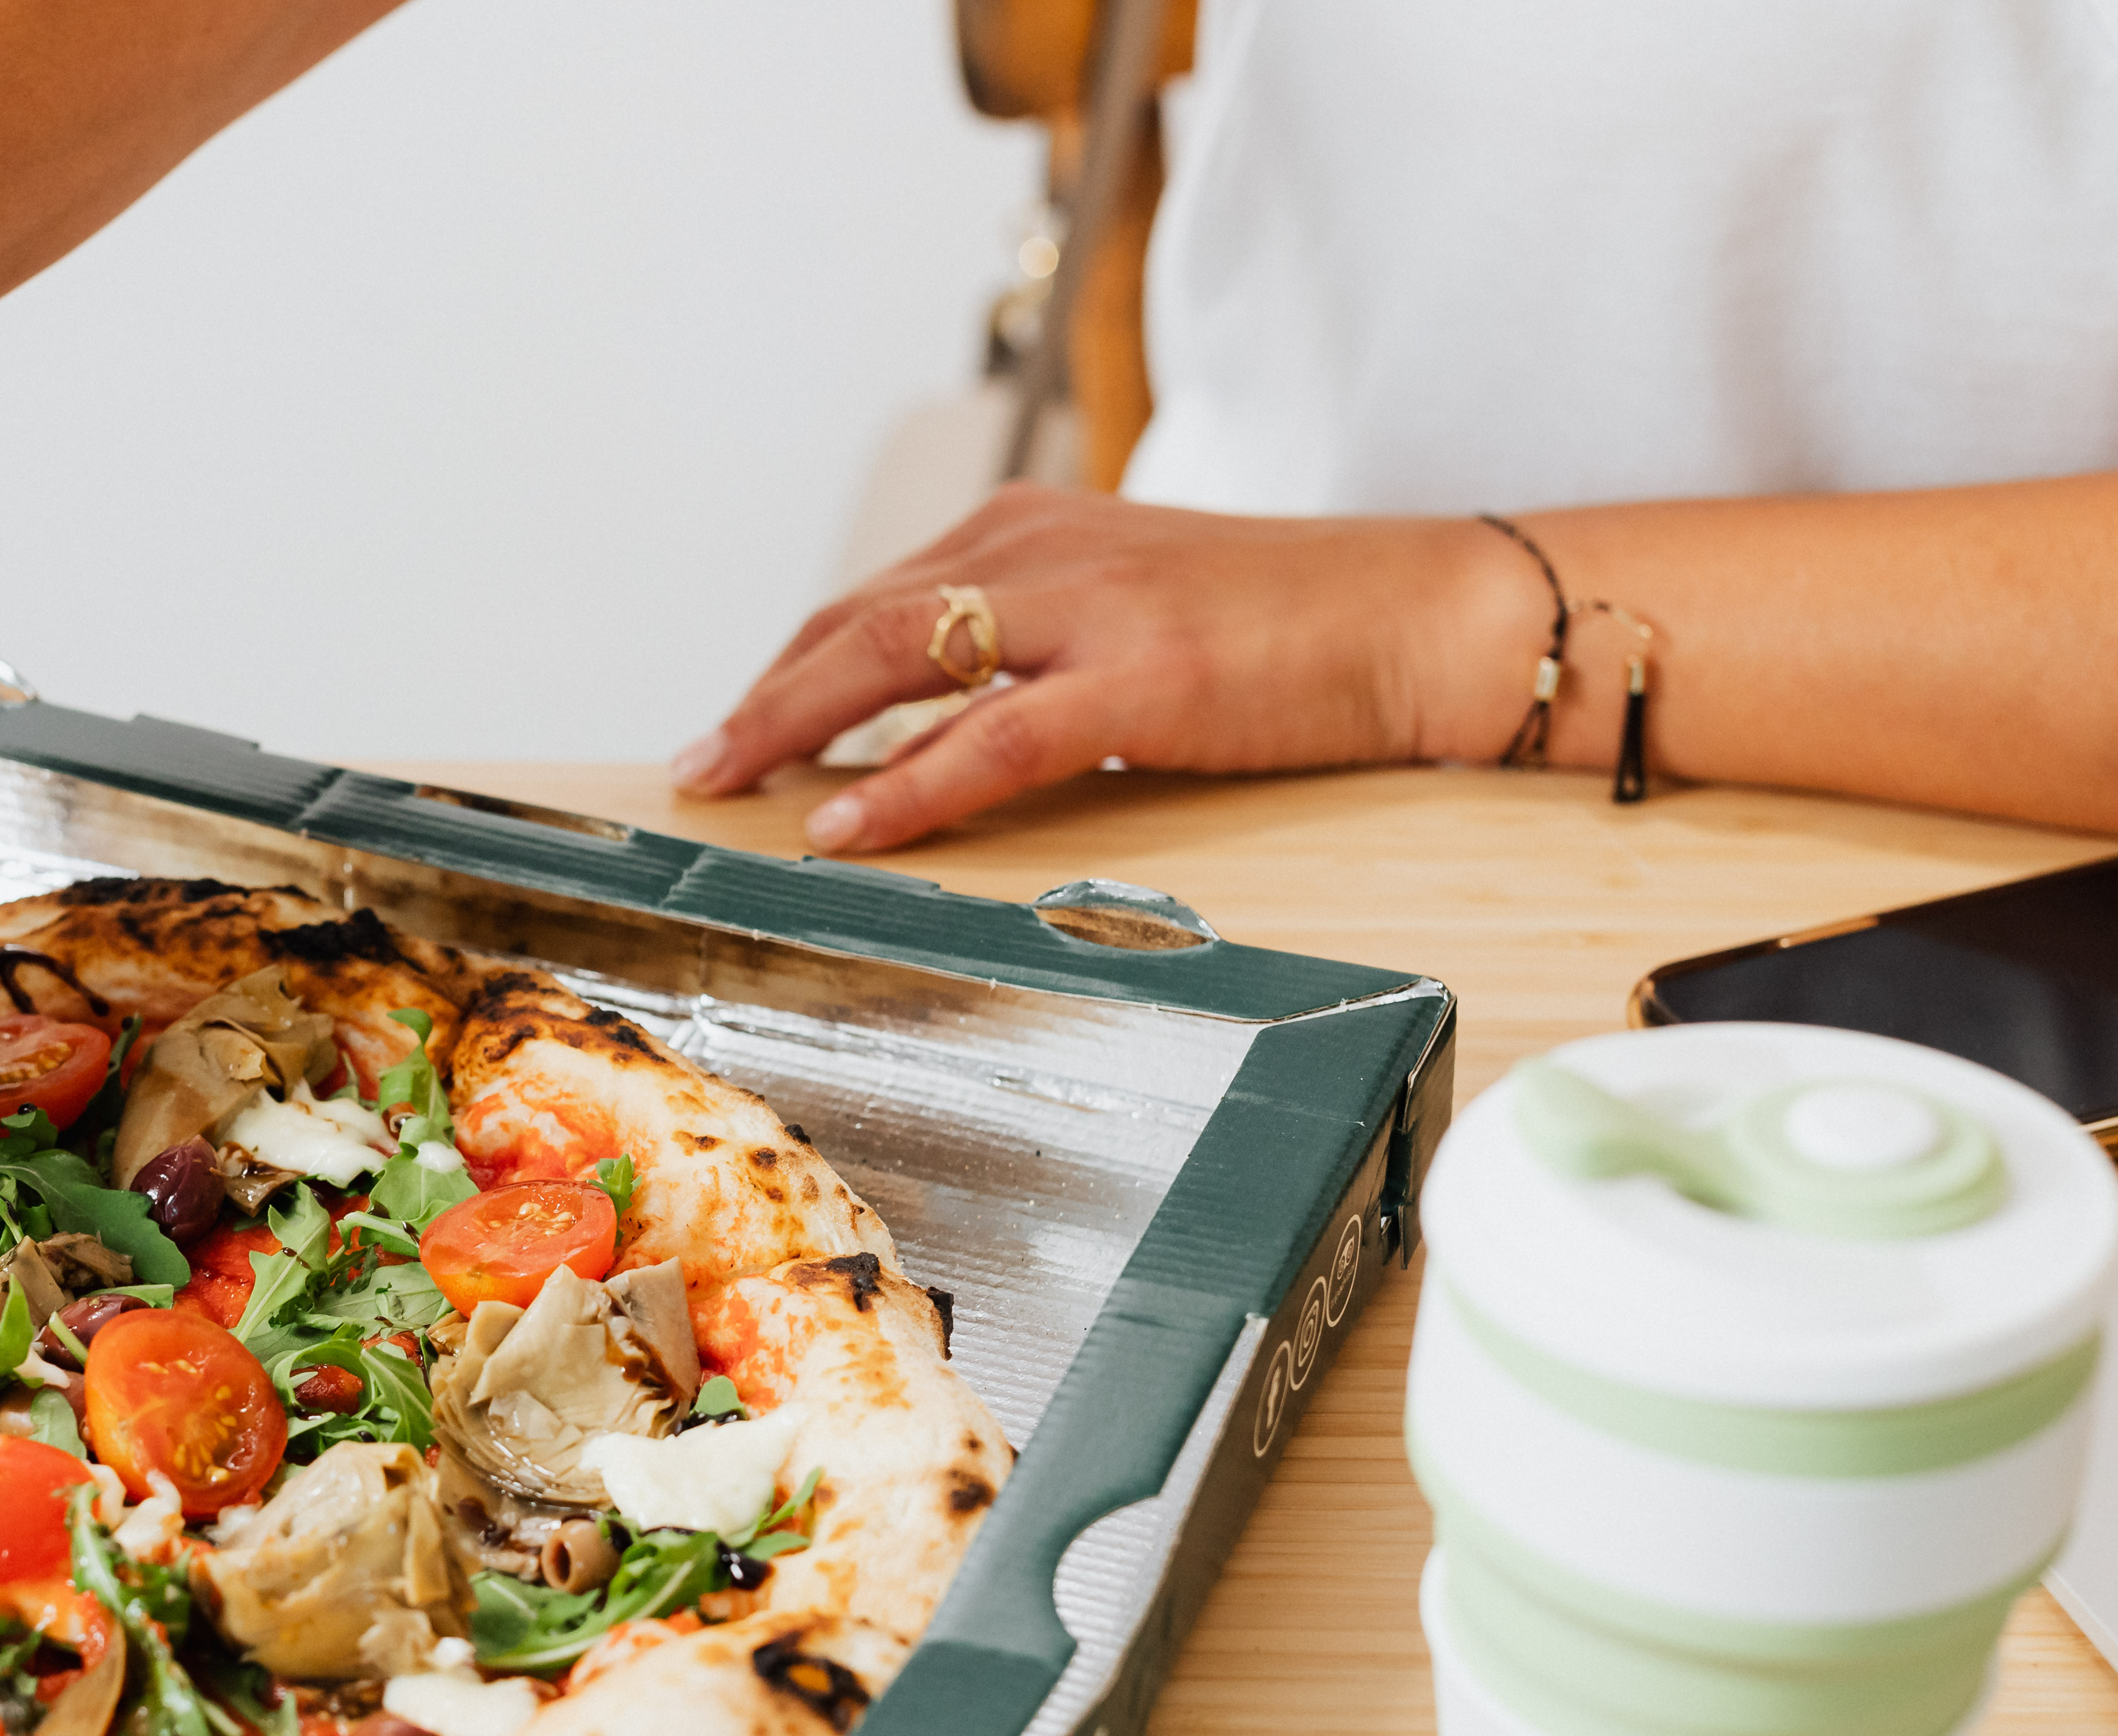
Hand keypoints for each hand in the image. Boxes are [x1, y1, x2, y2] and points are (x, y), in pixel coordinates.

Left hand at [670, 485, 1519, 852]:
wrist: (1421, 615)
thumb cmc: (1286, 631)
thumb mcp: (1129, 619)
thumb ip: (1033, 654)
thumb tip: (938, 729)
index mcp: (1035, 530)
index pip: (875, 599)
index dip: (791, 666)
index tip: (735, 724)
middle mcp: (1044, 548)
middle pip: (858, 622)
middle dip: (766, 697)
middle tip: (696, 763)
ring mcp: (1090, 606)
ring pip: (898, 659)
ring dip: (797, 726)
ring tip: (728, 785)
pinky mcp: (1141, 675)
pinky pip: (991, 736)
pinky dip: (905, 782)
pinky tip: (843, 823)